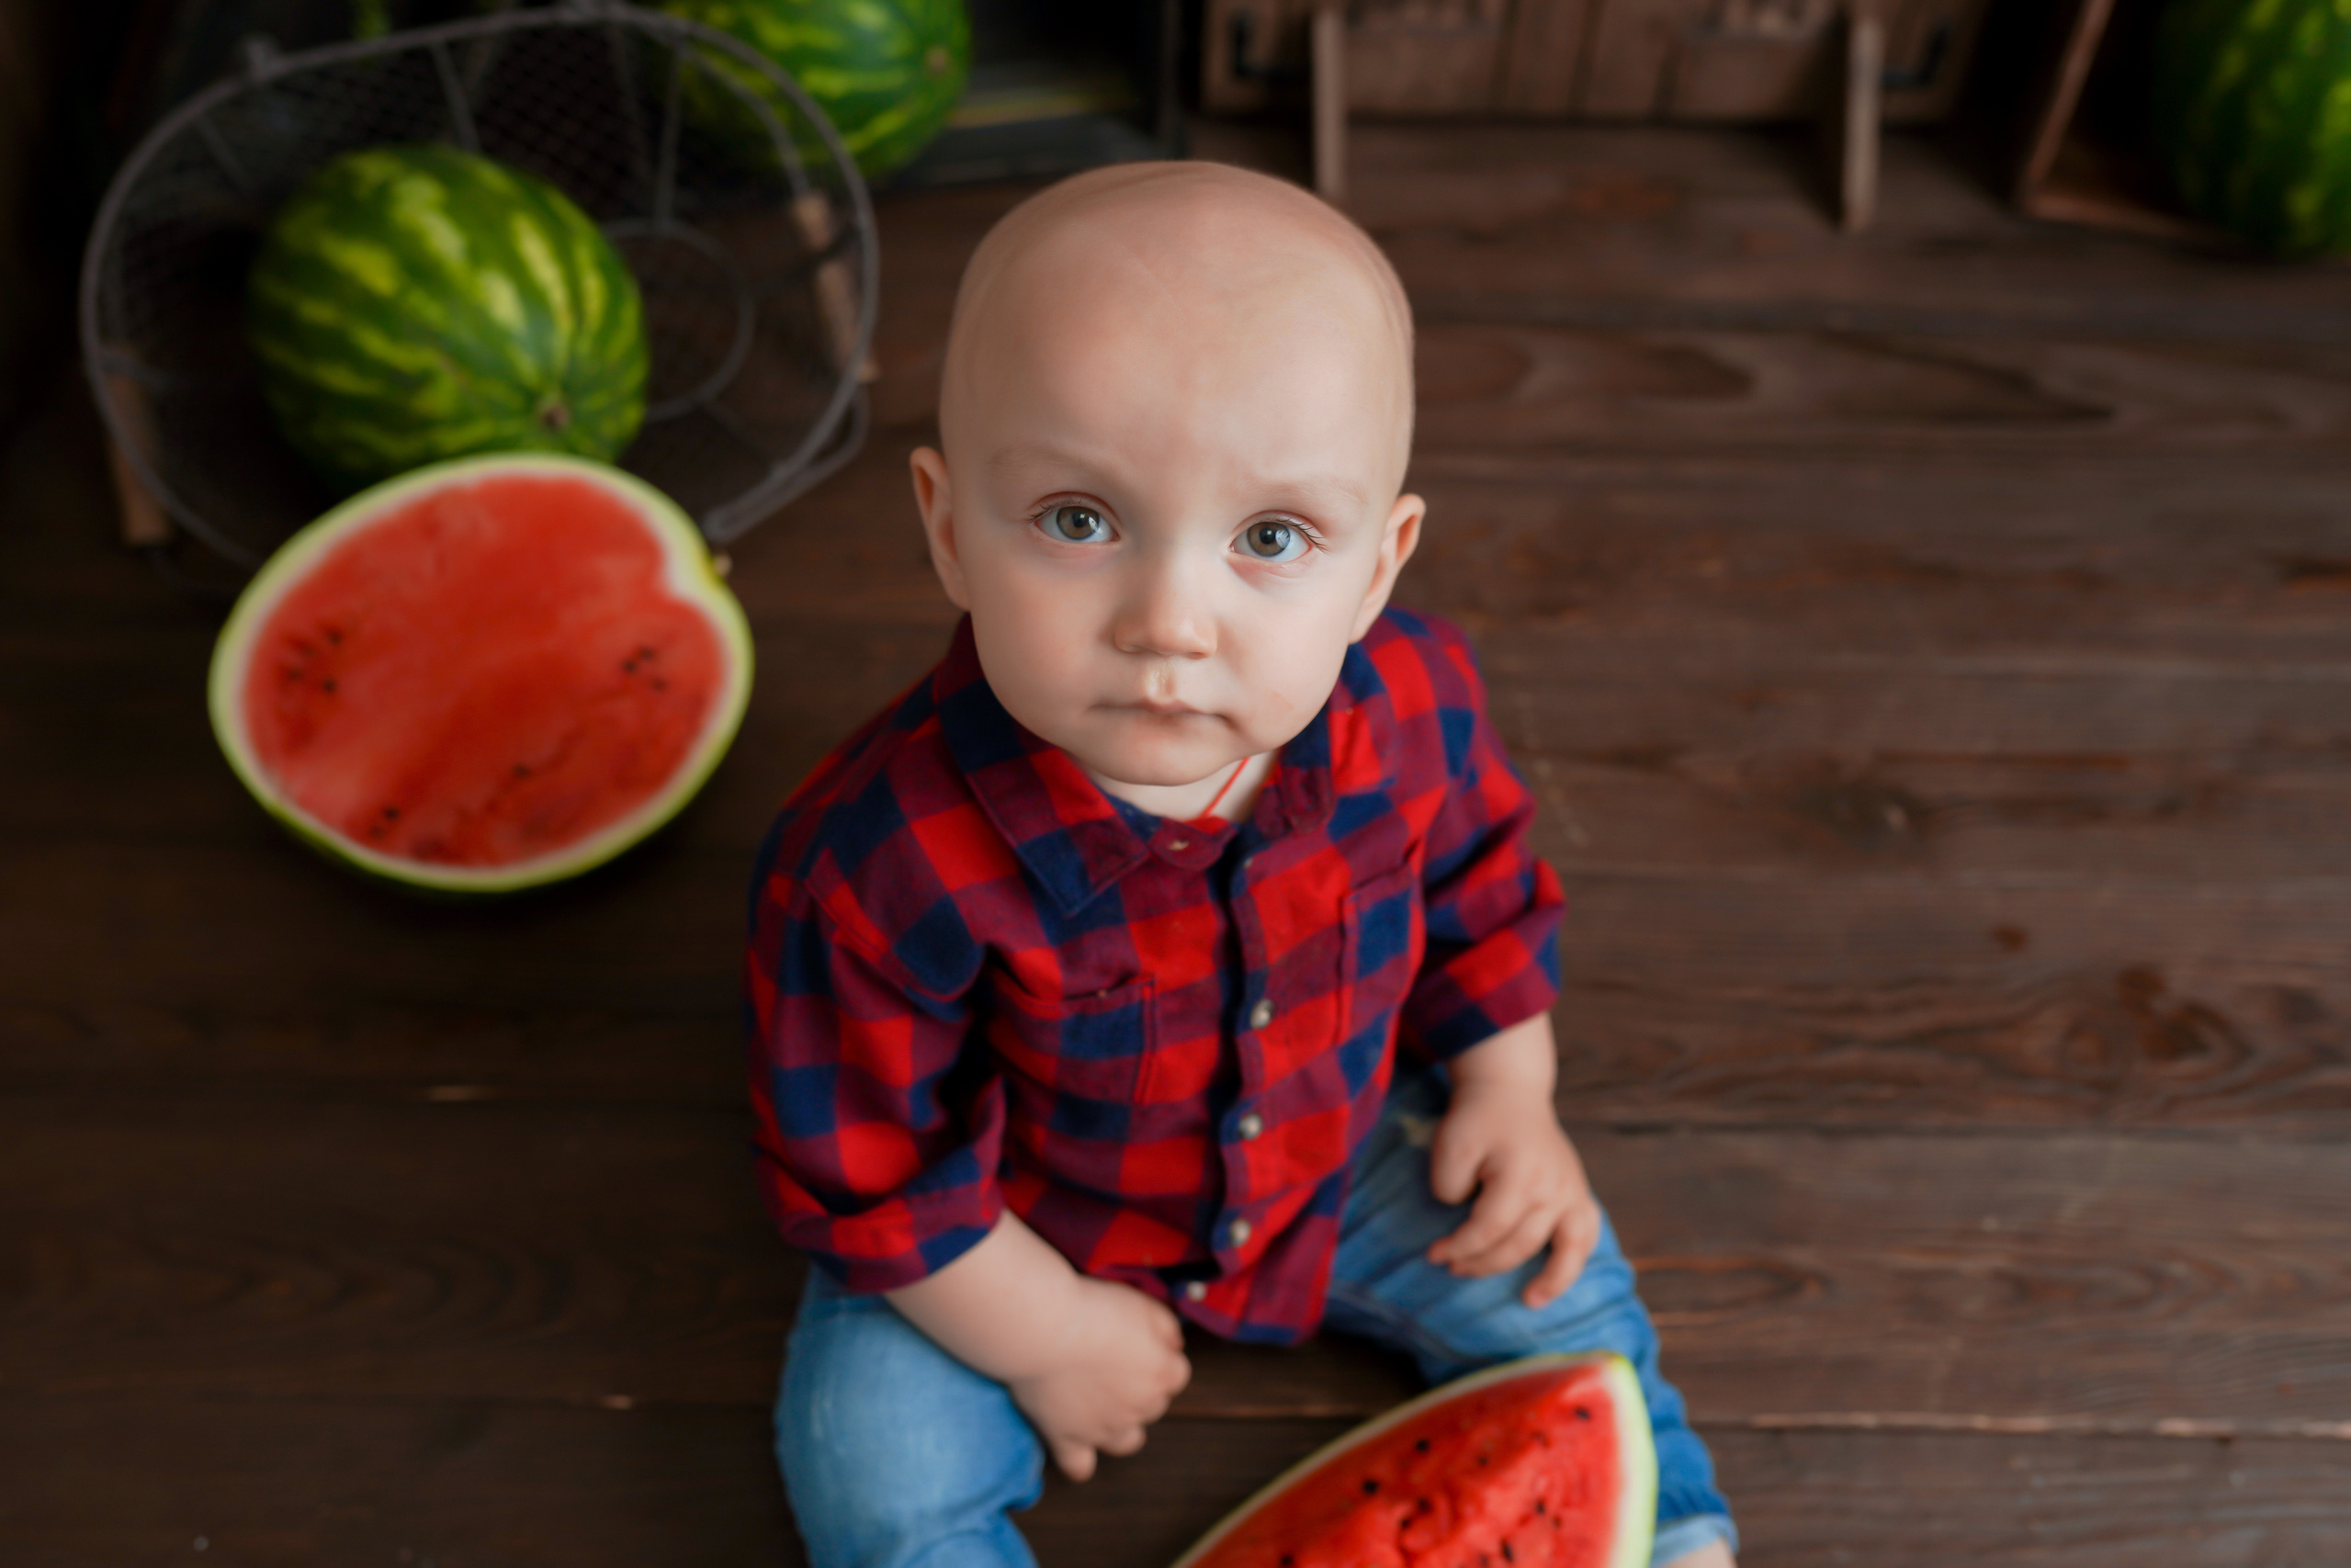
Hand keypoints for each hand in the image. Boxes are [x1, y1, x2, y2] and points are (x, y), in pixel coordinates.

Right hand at [1005, 1274, 1190, 1481]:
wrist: (1047, 1330)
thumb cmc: (1095, 1311)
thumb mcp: (1145, 1305)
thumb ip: (1167, 1328)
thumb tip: (1174, 1345)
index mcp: (1162, 1375)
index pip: (1176, 1374)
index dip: (1158, 1357)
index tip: (1137, 1341)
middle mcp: (1140, 1409)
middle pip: (1152, 1405)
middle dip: (1139, 1388)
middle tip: (1110, 1361)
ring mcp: (1104, 1429)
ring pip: (1128, 1441)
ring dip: (1122, 1427)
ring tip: (1101, 1403)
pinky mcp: (1068, 1438)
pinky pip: (1080, 1467)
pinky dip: (1080, 1459)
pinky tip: (1075, 1443)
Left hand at [1425, 1068, 1600, 1309]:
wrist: (1510, 1092)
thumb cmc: (1477, 1119)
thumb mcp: (1450, 1143)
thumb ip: (1450, 1185)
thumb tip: (1464, 1218)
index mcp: (1521, 1174)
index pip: (1488, 1229)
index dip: (1459, 1247)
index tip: (1434, 1255)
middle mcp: (1554, 1187)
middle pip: (1519, 1245)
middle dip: (1481, 1263)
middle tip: (1452, 1267)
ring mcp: (1572, 1191)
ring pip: (1564, 1250)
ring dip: (1544, 1280)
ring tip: (1527, 1300)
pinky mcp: (1579, 1193)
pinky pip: (1586, 1236)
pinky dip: (1575, 1263)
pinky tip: (1558, 1282)